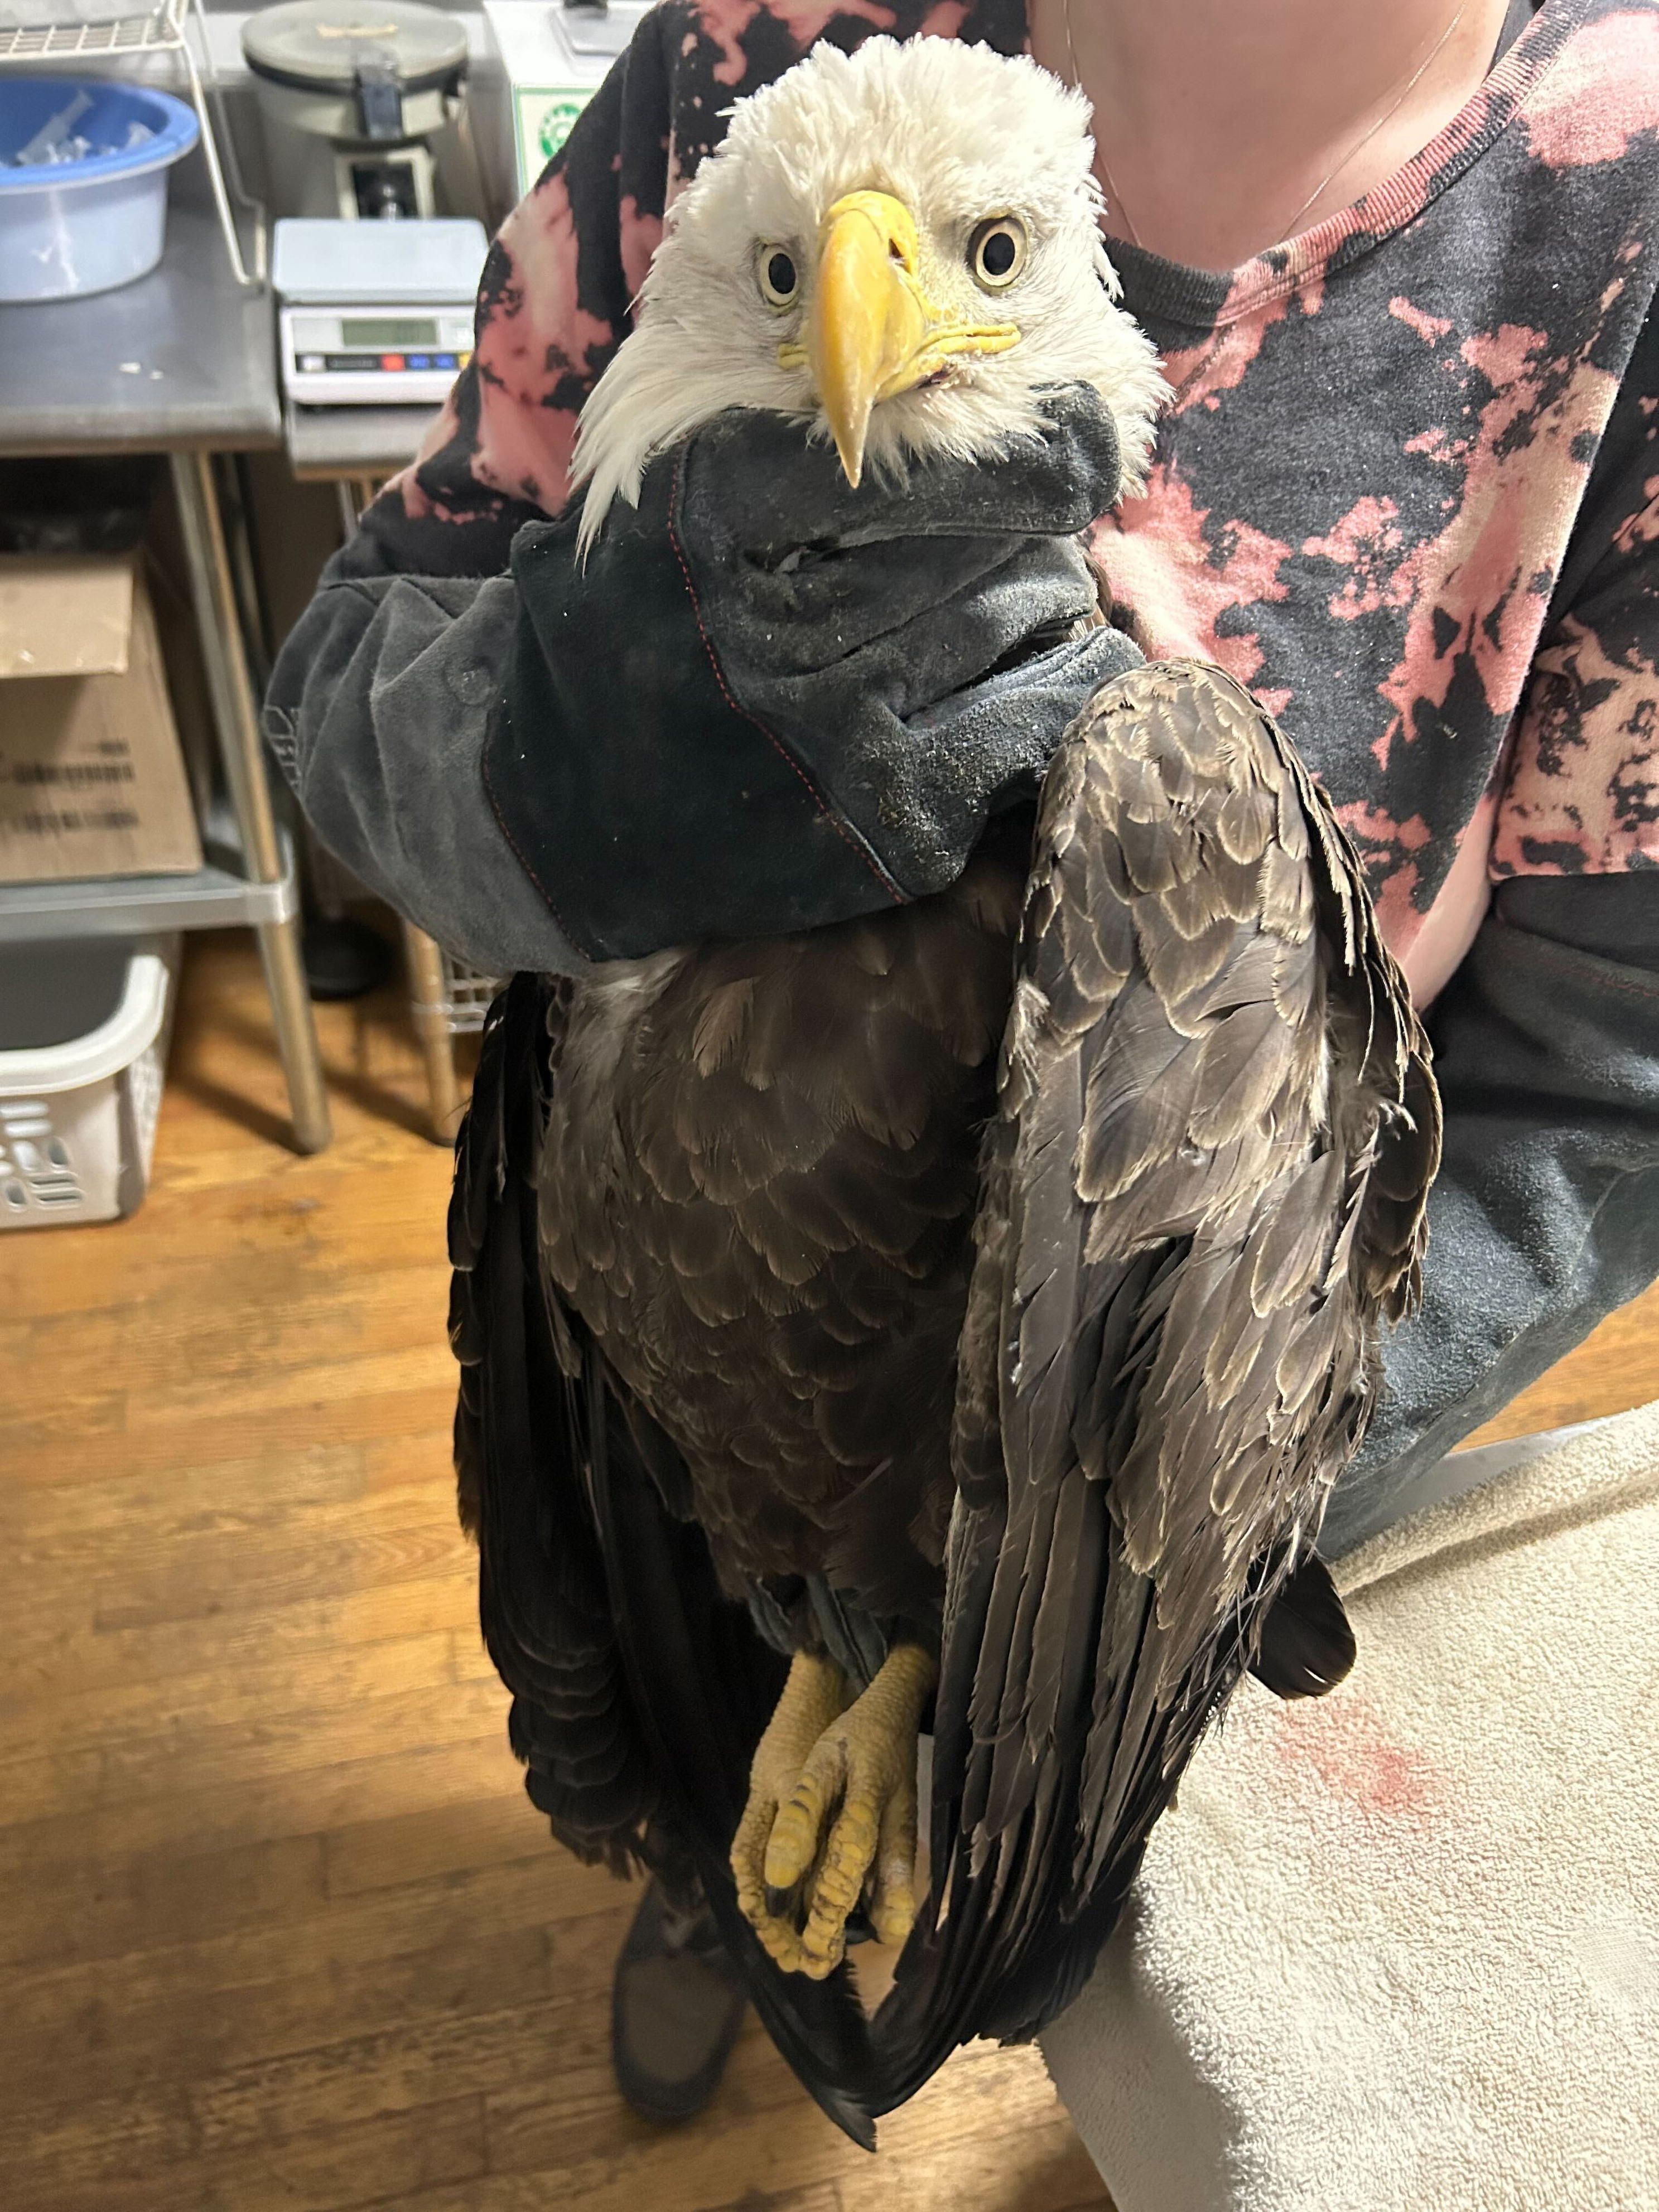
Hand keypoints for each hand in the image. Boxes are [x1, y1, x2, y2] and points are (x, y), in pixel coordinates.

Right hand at [485, 385, 1139, 960]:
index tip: (1086, 436)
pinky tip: (1068, 666)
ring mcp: (835, 742)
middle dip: (1036, 518)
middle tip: (1045, 515)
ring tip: (1039, 590)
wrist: (557, 817)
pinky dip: (1069, 687)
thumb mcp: (657, 493)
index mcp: (705, 517)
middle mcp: (771, 632)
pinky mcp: (887, 830)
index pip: (919, 454)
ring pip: (1020, 622)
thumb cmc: (631, 630)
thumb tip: (949, 368)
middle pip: (985, 534)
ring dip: (1052, 596)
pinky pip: (1033, 728)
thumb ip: (771, 423)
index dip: (1030, 446)